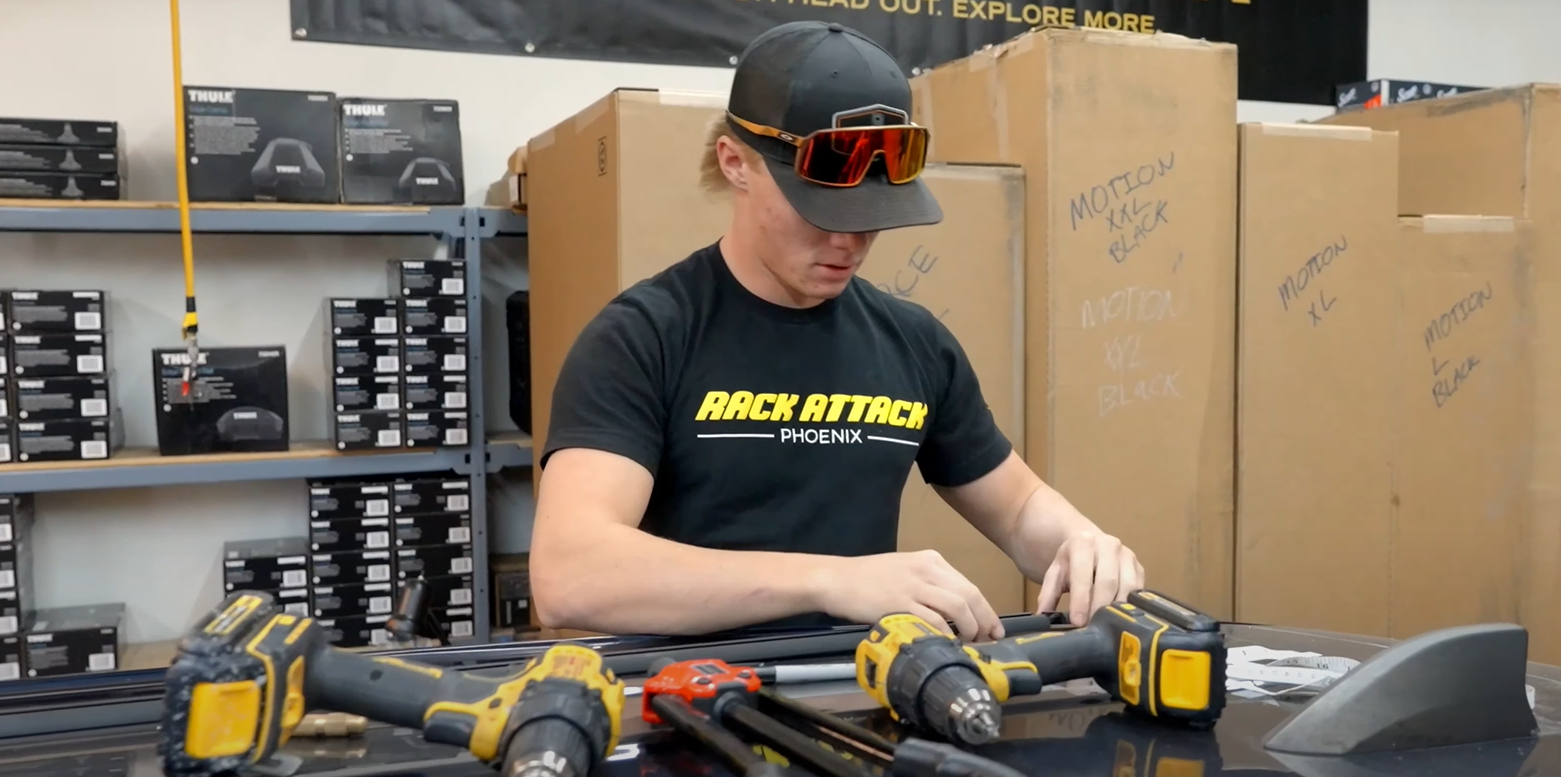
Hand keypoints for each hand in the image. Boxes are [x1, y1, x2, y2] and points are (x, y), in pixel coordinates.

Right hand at [814, 550, 1004, 641]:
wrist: (836, 579)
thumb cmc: (868, 579)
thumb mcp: (905, 571)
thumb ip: (930, 585)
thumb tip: (955, 613)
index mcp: (931, 560)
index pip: (969, 586)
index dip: (986, 610)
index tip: (993, 629)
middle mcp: (927, 569)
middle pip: (970, 596)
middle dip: (984, 621)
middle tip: (987, 641)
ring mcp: (914, 585)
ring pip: (958, 607)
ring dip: (969, 629)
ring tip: (969, 644)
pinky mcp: (901, 603)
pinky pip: (934, 621)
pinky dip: (946, 635)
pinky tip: (947, 645)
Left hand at [1036, 532, 1143, 625]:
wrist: (1092, 543)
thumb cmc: (1072, 562)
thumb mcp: (1056, 573)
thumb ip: (1048, 594)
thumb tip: (1042, 619)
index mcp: (1083, 543)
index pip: (1082, 575)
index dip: (1080, 600)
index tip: (1078, 622)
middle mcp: (1108, 545)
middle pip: (1107, 582)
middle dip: (1099, 608)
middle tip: (1093, 629)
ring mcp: (1127, 555)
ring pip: (1127, 587)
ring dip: (1117, 610)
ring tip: (1107, 627)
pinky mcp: (1140, 567)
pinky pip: (1139, 591)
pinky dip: (1131, 607)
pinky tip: (1122, 620)